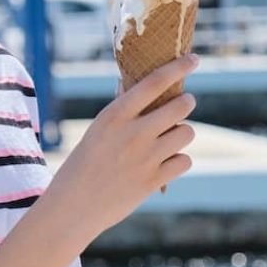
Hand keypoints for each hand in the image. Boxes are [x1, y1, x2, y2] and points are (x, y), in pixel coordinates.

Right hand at [49, 55, 196, 246]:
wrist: (73, 207)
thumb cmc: (83, 165)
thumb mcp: (98, 131)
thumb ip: (123, 113)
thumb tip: (142, 89)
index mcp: (115, 115)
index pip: (154, 82)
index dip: (178, 67)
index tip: (194, 59)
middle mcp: (133, 133)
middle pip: (181, 107)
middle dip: (186, 104)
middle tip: (183, 105)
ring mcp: (146, 157)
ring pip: (187, 133)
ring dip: (181, 134)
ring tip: (168, 140)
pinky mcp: (154, 180)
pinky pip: (185, 161)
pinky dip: (178, 162)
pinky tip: (164, 165)